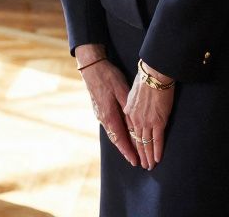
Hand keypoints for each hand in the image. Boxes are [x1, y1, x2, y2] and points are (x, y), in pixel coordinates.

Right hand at [76, 44, 138, 168]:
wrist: (92, 67)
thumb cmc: (108, 77)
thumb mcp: (121, 91)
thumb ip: (128, 109)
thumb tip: (135, 126)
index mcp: (109, 115)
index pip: (120, 138)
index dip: (128, 151)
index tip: (135, 161)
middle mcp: (103, 118)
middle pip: (116, 139)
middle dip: (126, 150)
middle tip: (136, 161)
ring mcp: (100, 114)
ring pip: (113, 133)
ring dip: (122, 143)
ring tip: (131, 152)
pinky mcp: (100, 109)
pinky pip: (110, 126)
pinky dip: (117, 134)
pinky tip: (122, 135)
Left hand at [124, 60, 173, 169]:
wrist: (154, 75)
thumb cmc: (145, 79)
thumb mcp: (132, 92)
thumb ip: (131, 103)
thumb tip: (129, 109)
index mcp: (129, 112)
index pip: (131, 132)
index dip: (134, 143)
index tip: (136, 151)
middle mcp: (136, 120)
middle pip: (138, 141)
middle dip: (141, 154)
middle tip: (143, 165)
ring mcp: (146, 122)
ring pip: (146, 143)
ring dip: (148, 156)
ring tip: (150, 166)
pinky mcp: (158, 122)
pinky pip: (157, 140)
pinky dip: (157, 151)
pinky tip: (157, 159)